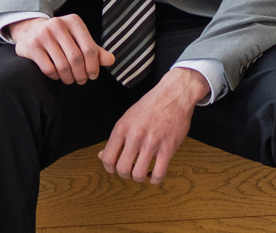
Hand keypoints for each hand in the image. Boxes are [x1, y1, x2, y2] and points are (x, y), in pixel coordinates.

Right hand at [8, 14, 113, 84]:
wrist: (31, 31)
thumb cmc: (61, 38)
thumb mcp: (79, 40)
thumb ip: (95, 51)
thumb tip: (111, 61)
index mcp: (74, 21)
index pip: (89, 48)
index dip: (93, 66)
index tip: (93, 75)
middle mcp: (58, 24)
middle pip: (76, 59)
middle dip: (81, 74)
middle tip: (81, 80)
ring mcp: (43, 34)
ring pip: (62, 66)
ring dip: (69, 78)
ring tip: (70, 80)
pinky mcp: (32, 46)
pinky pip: (49, 69)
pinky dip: (56, 77)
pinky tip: (57, 75)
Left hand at [99, 67, 209, 184]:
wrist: (174, 94)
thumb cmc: (150, 106)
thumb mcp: (127, 118)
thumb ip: (116, 138)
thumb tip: (101, 156)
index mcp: (122, 128)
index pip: (107, 158)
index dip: (109, 168)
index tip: (115, 168)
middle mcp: (135, 135)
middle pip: (122, 169)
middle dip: (124, 174)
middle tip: (130, 169)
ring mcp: (152, 142)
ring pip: (138, 174)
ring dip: (139, 178)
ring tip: (142, 171)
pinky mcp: (168, 148)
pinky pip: (158, 174)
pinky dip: (154, 179)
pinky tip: (153, 173)